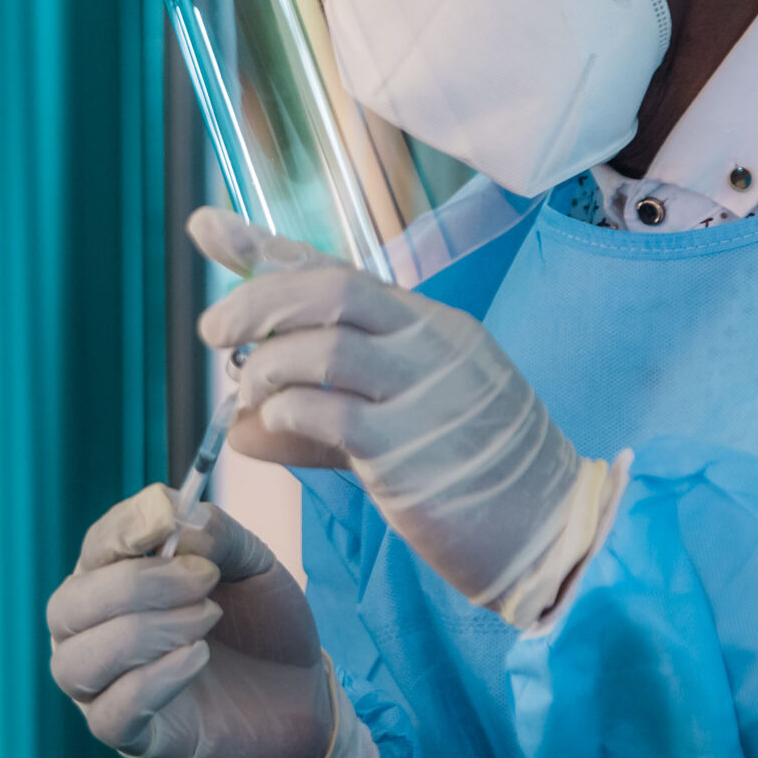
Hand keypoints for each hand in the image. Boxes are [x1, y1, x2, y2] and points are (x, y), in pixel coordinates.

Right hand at [47, 484, 332, 757]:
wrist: (301, 698)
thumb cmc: (261, 625)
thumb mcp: (254, 564)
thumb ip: (218, 534)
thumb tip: (181, 521)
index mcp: (116, 580)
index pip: (95, 547)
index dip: (124, 527)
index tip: (167, 514)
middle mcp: (95, 632)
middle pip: (69, 605)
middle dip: (135, 585)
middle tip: (204, 578)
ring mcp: (106, 687)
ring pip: (77, 661)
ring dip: (143, 632)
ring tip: (208, 619)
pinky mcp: (131, 736)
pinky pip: (109, 713)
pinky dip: (152, 680)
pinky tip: (198, 658)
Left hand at [189, 207, 604, 607]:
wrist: (553, 530)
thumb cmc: (476, 478)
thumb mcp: (402, 427)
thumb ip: (325, 418)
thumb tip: (242, 426)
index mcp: (429, 326)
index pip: (336, 268)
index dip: (262, 247)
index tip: (204, 227)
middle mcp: (429, 343)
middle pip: (328, 288)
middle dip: (254, 301)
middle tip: (211, 332)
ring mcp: (424, 393)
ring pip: (322, 345)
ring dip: (266, 367)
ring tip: (249, 395)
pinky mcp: (409, 450)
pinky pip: (327, 413)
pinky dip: (283, 414)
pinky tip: (269, 428)